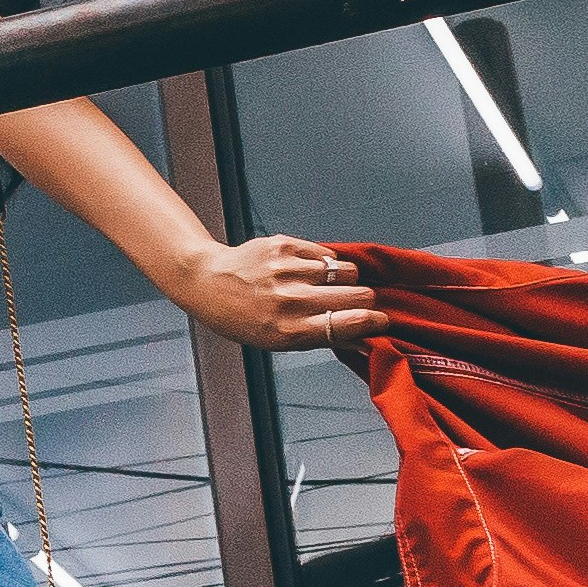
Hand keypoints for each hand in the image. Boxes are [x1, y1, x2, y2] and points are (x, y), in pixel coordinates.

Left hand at [166, 232, 372, 352]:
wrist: (207, 282)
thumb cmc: (244, 318)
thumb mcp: (278, 341)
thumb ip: (322, 338)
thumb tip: (366, 338)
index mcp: (289, 330)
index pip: (349, 323)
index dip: (373, 322)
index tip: (380, 321)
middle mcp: (289, 299)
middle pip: (357, 295)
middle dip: (365, 300)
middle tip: (356, 303)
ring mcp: (286, 269)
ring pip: (347, 271)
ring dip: (346, 280)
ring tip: (327, 286)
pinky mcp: (284, 245)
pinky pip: (326, 255)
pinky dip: (324, 264)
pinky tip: (306, 271)